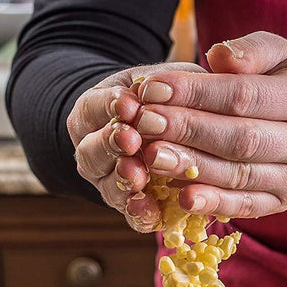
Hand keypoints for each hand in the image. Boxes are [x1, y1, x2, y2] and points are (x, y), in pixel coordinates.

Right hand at [66, 63, 205, 230]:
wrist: (165, 137)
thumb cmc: (171, 101)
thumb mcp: (172, 83)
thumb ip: (177, 82)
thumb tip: (192, 72)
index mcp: (98, 112)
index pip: (94, 108)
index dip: (108, 106)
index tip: (128, 103)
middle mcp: (97, 150)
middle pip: (93, 150)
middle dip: (111, 144)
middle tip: (130, 139)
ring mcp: (112, 182)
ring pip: (108, 184)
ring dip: (121, 180)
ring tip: (136, 176)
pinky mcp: (134, 208)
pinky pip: (131, 215)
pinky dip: (139, 213)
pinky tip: (149, 210)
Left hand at [133, 31, 286, 218]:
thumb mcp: (281, 52)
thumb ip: (251, 51)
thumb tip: (217, 57)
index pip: (245, 97)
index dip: (196, 94)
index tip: (153, 89)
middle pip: (241, 140)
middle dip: (189, 131)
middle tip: (146, 124)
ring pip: (240, 176)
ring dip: (193, 168)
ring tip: (152, 156)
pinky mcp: (283, 202)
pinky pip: (247, 207)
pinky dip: (214, 204)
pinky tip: (183, 197)